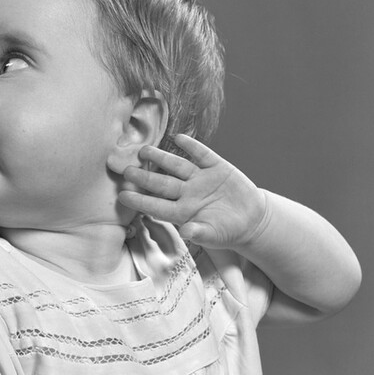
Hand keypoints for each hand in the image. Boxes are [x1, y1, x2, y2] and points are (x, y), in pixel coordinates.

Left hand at [111, 134, 269, 249]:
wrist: (251, 219)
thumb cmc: (228, 231)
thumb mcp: (214, 236)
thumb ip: (200, 234)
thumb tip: (185, 232)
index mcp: (183, 212)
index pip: (157, 206)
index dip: (140, 201)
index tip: (122, 196)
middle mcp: (188, 192)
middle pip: (162, 183)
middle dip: (144, 177)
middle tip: (126, 170)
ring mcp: (201, 178)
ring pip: (177, 166)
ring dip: (161, 158)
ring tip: (144, 150)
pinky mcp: (217, 167)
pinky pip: (202, 155)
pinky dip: (192, 146)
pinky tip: (180, 138)